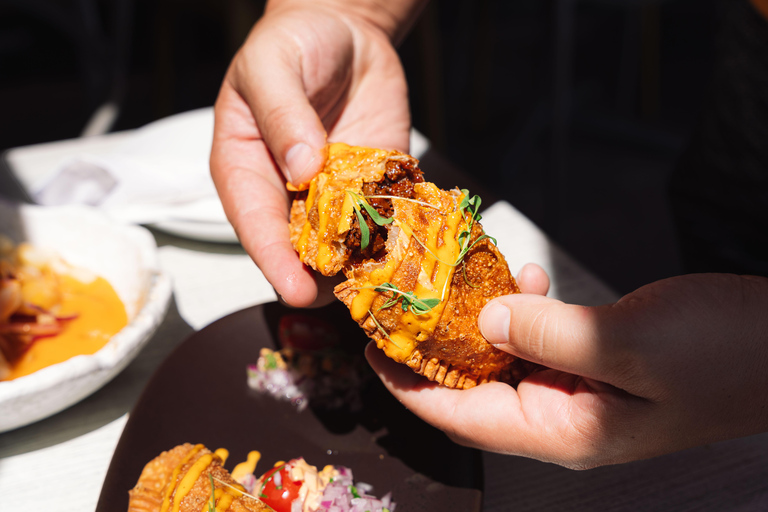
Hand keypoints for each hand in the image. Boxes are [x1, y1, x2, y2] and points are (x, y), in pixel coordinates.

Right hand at [210, 1, 411, 306]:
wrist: (343, 32)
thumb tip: (301, 171)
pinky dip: (399, 237)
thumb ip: (282, 114)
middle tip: (354, 294)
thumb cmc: (293, 44)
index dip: (275, 262)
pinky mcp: (373, 190)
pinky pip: (384, 222)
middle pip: (300, 251)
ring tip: (390, 280)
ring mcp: (333, 198)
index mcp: (246, 172)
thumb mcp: (274, 66)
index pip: (255, 227)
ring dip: (365, 264)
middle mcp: (288, 196)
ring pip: (345, 248)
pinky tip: (417, 248)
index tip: (297, 293)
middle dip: (324, 276)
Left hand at [366, 266, 767, 468]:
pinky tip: (526, 277)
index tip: (370, 350)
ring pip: (502, 360)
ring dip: (477, 320)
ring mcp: (579, 392)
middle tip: (400, 303)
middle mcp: (563, 418)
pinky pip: (536, 340)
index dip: (408, 387)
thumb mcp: (630, 342)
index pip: (461, 417)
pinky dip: (521, 308)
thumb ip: (548, 334)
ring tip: (463, 278)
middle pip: (472, 389)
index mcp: (564, 430)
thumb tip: (484, 317)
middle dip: (432, 348)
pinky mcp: (594, 364)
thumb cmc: (724, 354)